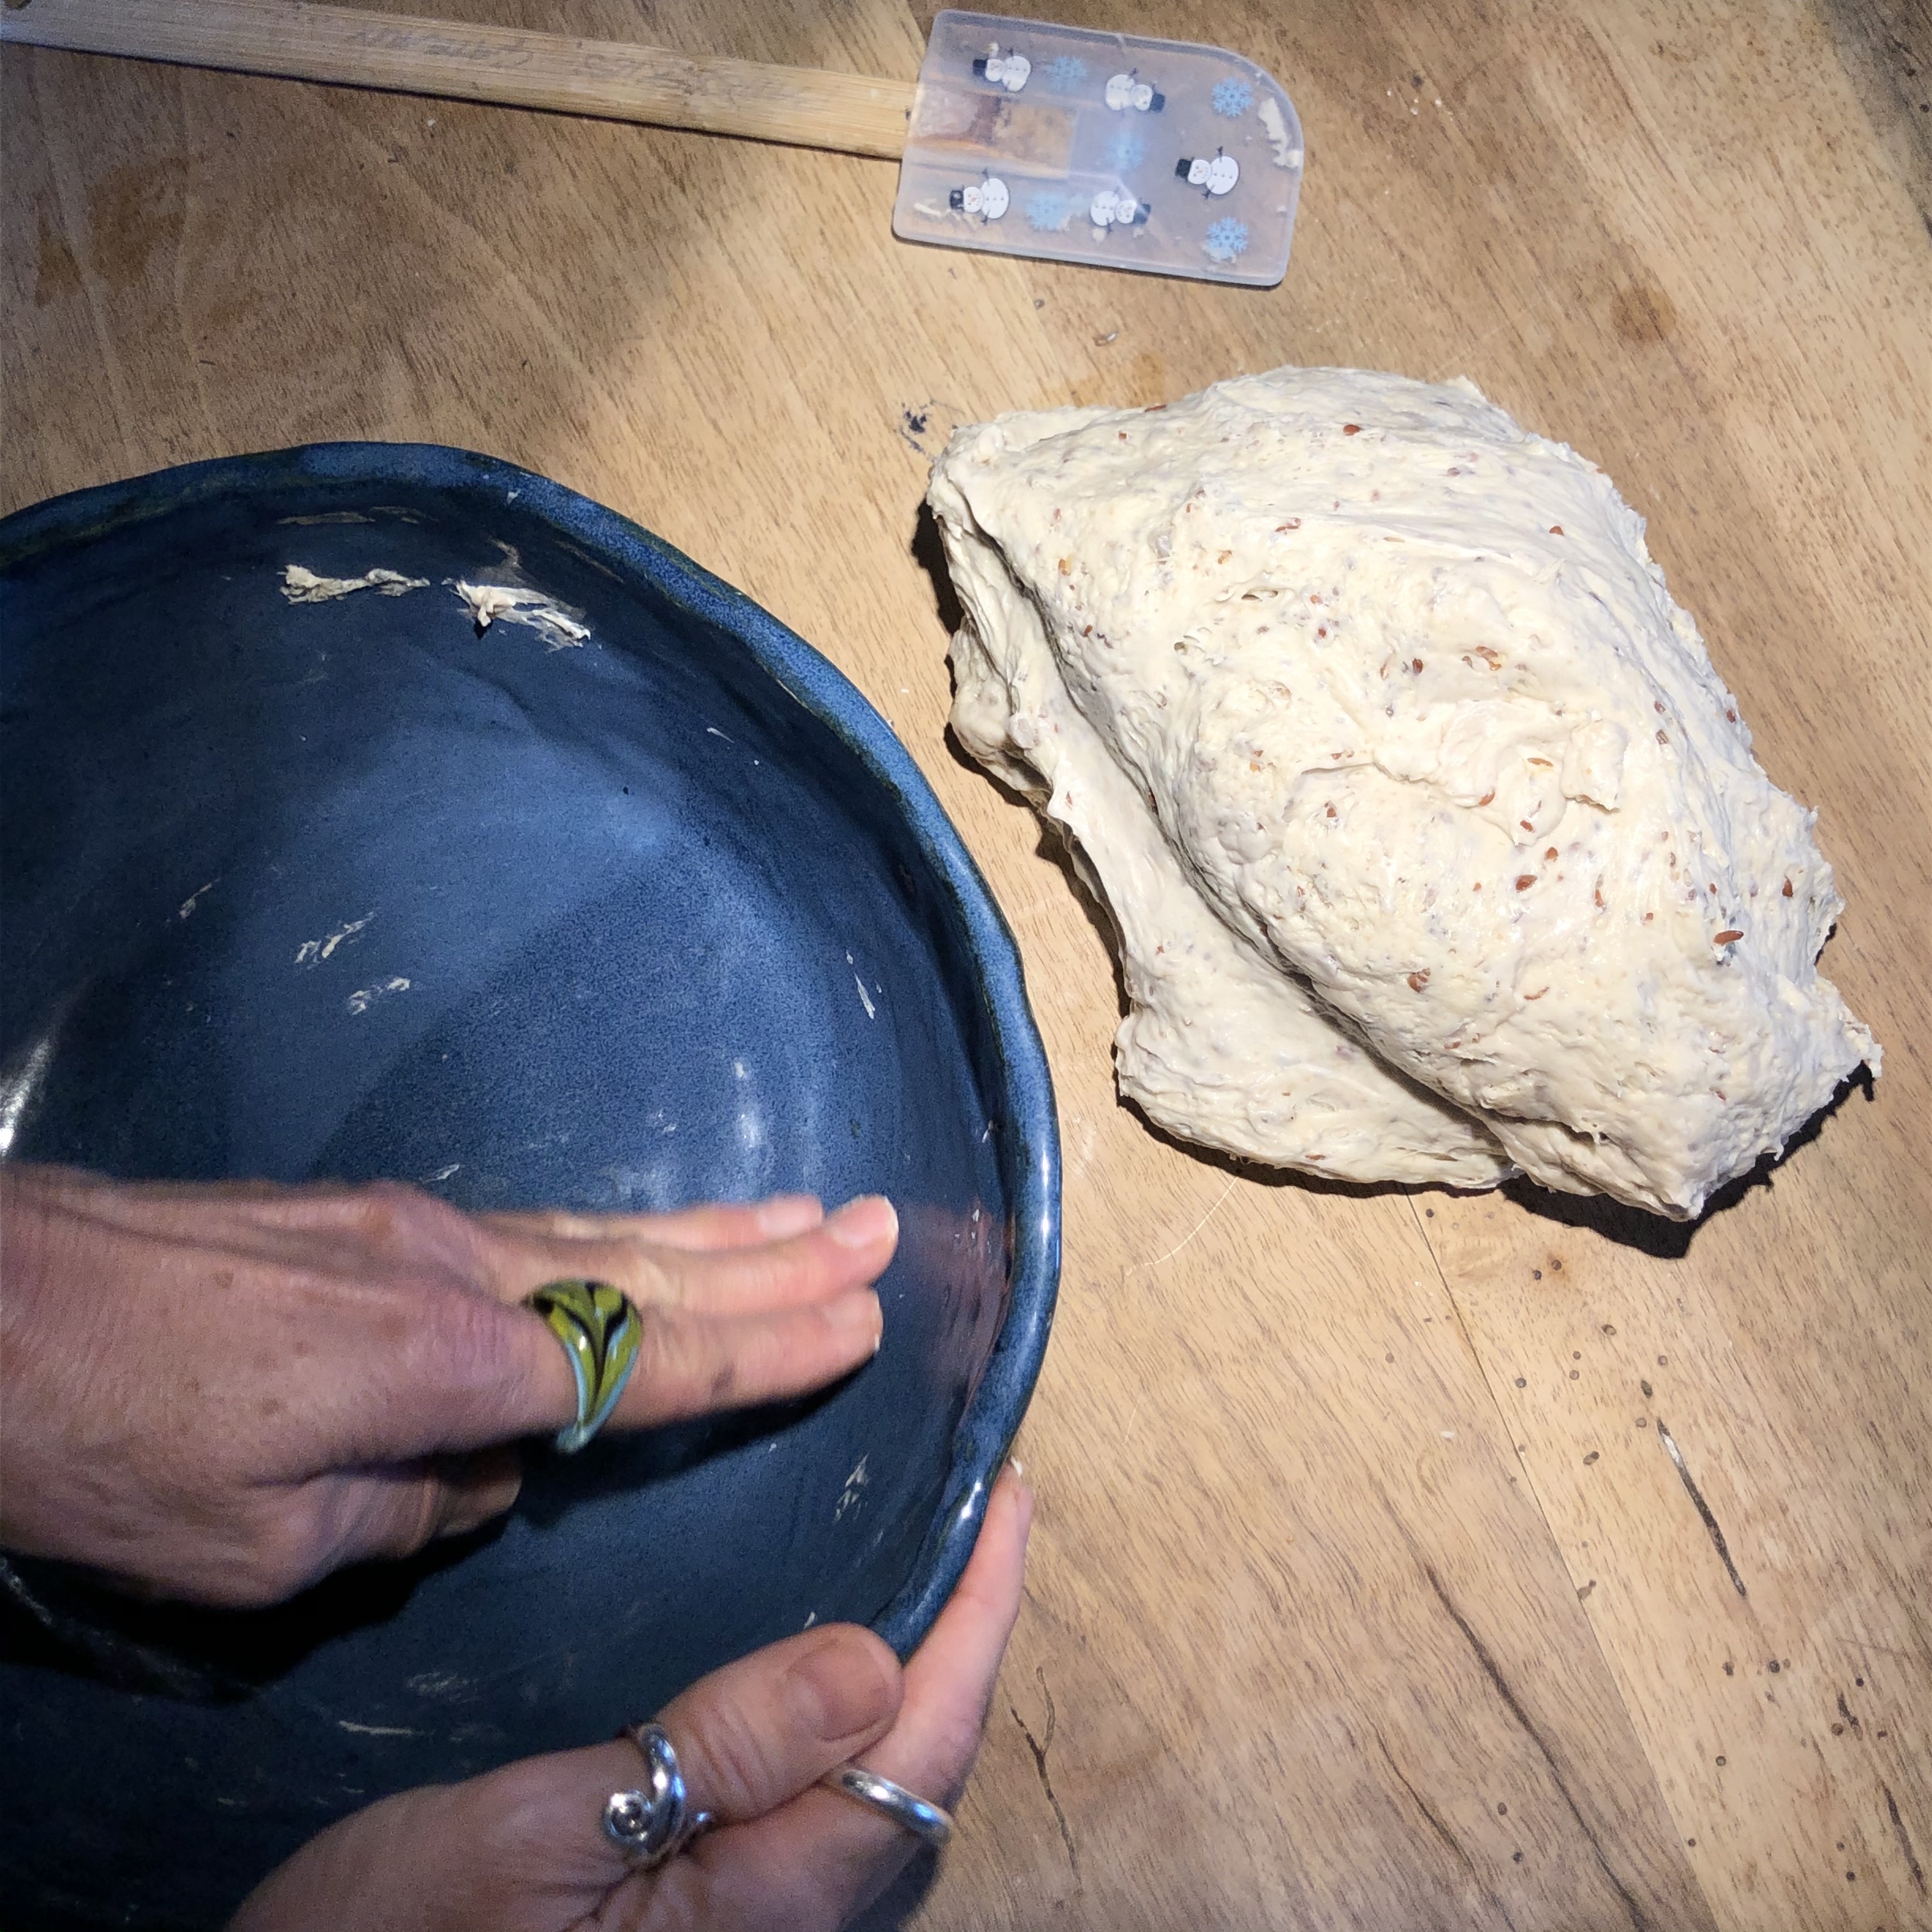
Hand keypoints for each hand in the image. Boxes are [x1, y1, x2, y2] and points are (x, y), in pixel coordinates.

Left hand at [0, 1164, 894, 1605]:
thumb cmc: (103, 1448)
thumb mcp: (259, 1550)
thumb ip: (409, 1510)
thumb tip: (487, 1467)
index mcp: (449, 1362)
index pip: (648, 1359)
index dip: (765, 1346)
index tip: (864, 1317)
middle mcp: (460, 1271)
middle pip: (654, 1270)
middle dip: (782, 1261)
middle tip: (888, 1230)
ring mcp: (417, 1227)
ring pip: (607, 1231)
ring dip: (725, 1228)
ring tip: (822, 1211)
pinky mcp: (374, 1216)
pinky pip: (544, 1224)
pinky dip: (631, 1225)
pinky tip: (663, 1228)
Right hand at [229, 1467, 1031, 1931]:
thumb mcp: (535, 1836)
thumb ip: (715, 1756)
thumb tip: (876, 1660)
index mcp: (760, 1906)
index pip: (920, 1743)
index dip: (981, 1615)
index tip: (1009, 1496)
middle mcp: (779, 1925)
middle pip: (919, 1766)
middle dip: (965, 1635)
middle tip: (972, 1507)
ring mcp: (746, 1929)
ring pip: (874, 1786)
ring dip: (916, 1669)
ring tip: (922, 1556)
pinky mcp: (702, 1922)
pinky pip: (813, 1805)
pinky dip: (841, 1711)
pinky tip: (819, 1655)